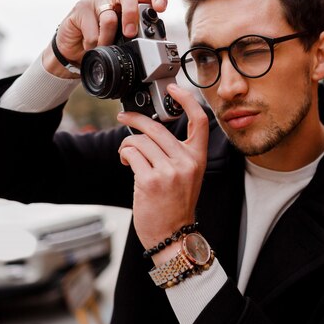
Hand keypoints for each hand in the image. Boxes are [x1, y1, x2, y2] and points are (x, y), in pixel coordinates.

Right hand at [42, 0, 167, 77]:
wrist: (76, 48)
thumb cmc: (104, 40)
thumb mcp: (125, 40)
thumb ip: (138, 37)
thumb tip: (154, 47)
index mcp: (132, 3)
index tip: (160, 8)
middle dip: (131, 13)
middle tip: (129, 33)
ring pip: (109, 16)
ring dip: (108, 38)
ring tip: (104, 47)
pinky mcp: (81, 7)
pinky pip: (92, 27)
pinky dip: (93, 42)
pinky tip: (90, 45)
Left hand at [117, 84, 208, 261]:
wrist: (173, 235)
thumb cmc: (176, 205)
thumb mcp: (187, 175)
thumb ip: (175, 153)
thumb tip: (150, 132)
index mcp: (197, 158)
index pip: (199, 120)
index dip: (187, 99)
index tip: (174, 88)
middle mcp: (186, 162)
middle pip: (157, 127)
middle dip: (135, 120)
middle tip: (125, 118)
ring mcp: (169, 171)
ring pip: (140, 141)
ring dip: (127, 144)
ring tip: (126, 155)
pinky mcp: (150, 180)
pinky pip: (131, 153)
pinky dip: (124, 154)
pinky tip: (126, 162)